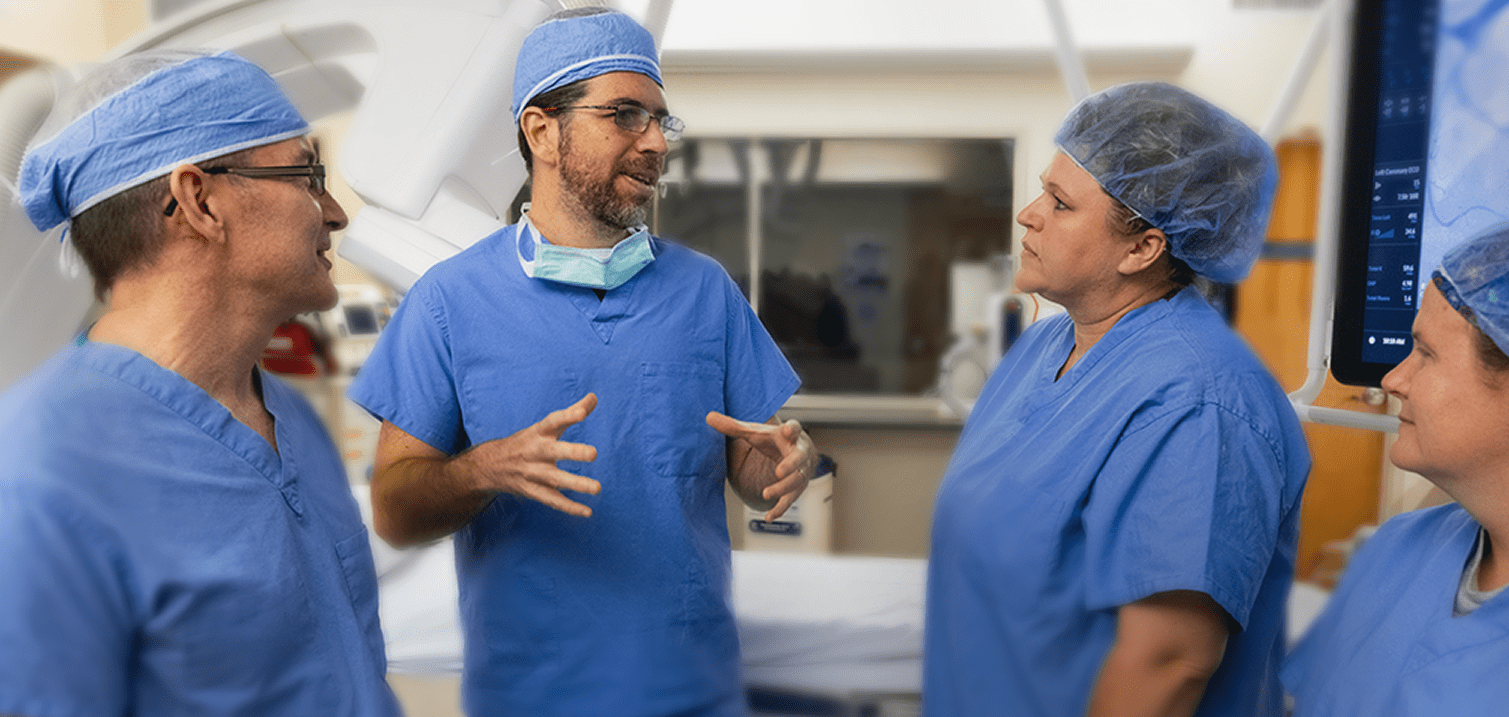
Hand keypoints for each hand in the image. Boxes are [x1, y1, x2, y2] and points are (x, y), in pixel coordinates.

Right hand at [462, 393, 600, 516]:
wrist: (491, 465)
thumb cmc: (528, 442)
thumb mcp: (545, 426)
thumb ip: (572, 412)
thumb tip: (594, 396)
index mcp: (538, 433)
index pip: (553, 421)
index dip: (568, 416)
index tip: (583, 412)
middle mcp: (535, 452)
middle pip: (554, 451)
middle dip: (573, 452)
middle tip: (594, 453)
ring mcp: (533, 473)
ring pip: (555, 479)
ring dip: (576, 484)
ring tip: (597, 488)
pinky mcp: (533, 491)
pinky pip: (552, 500)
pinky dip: (569, 507)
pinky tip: (587, 511)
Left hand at [706, 412, 816, 520]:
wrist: (794, 450)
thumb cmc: (773, 439)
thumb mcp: (755, 432)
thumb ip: (733, 426)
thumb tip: (709, 417)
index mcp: (788, 435)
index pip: (794, 428)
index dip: (792, 429)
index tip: (787, 430)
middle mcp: (799, 453)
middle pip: (799, 458)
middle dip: (790, 465)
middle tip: (778, 472)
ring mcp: (800, 471)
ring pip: (796, 481)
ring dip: (782, 488)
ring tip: (766, 494)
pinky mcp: (797, 487)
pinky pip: (791, 499)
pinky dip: (781, 508)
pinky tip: (769, 517)